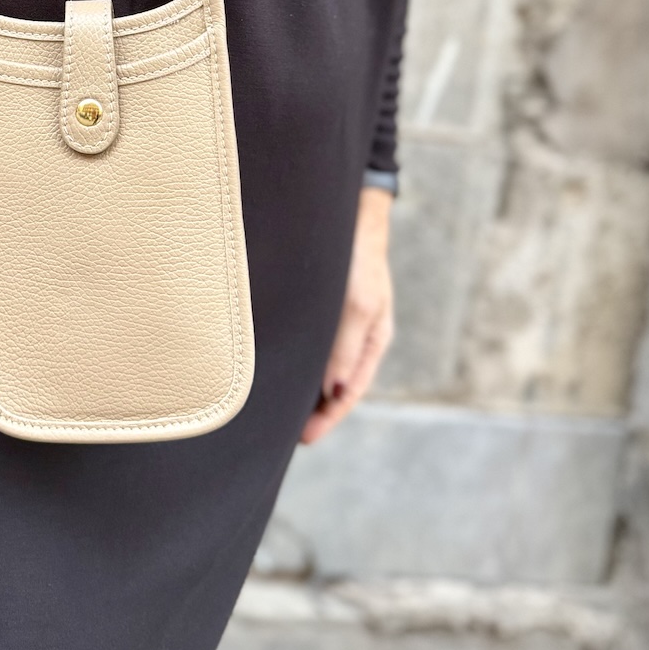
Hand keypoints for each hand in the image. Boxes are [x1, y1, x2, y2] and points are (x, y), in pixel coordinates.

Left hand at [300, 185, 393, 445]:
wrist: (348, 210)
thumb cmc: (358, 257)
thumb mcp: (358, 304)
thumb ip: (346, 347)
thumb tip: (332, 391)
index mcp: (374, 339)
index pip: (350, 390)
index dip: (329, 416)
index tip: (305, 438)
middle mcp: (356, 334)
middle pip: (334, 383)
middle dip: (313, 410)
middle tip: (283, 435)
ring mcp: (339, 321)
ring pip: (319, 365)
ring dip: (301, 388)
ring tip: (274, 410)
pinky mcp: (321, 306)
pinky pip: (308, 343)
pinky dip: (296, 361)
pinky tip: (275, 368)